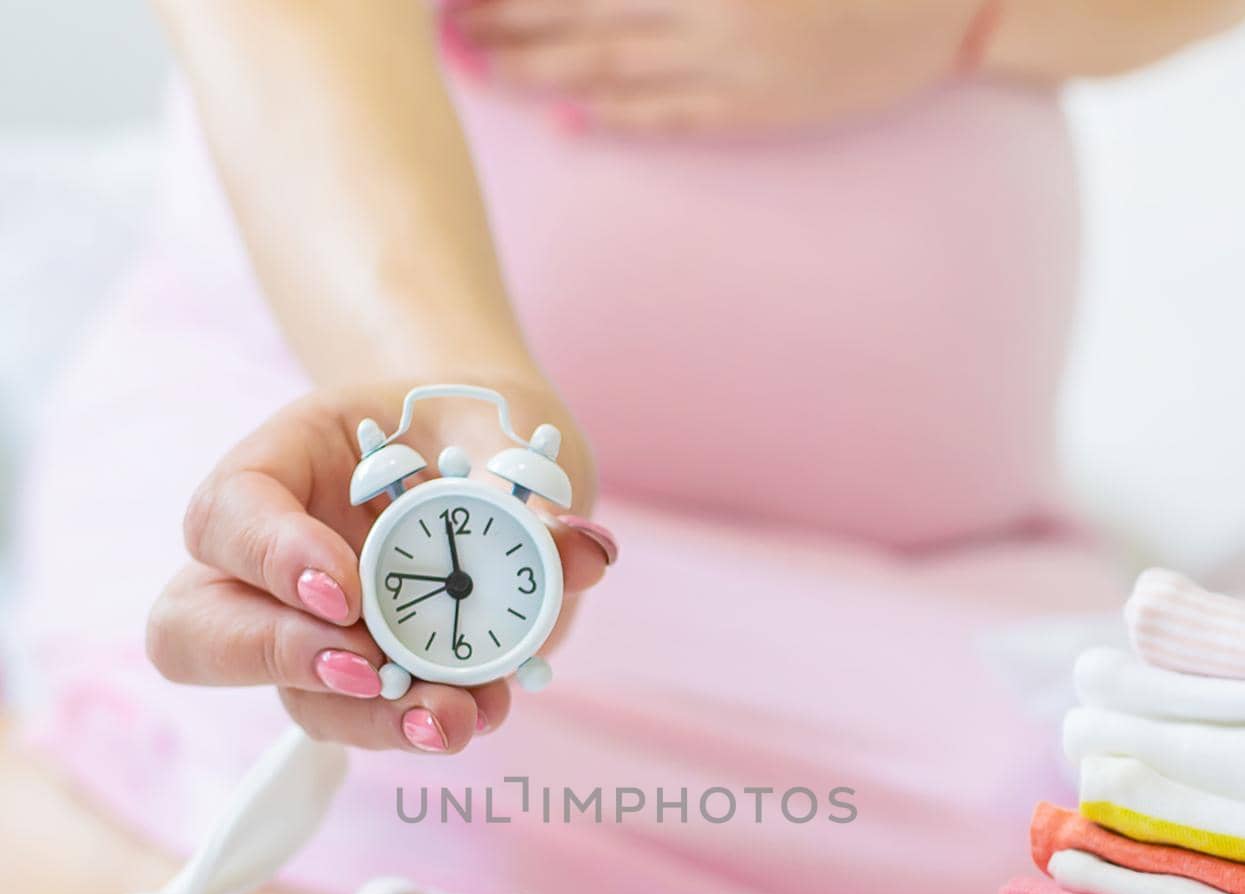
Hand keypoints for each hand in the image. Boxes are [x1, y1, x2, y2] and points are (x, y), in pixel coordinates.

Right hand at [147, 377, 611, 752]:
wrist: (494, 467)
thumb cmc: (473, 431)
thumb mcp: (502, 434)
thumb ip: (530, 487)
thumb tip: (582, 550)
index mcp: (281, 466)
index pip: (229, 513)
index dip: (273, 558)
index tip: (346, 591)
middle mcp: (264, 561)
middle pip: (196, 629)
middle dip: (277, 658)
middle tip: (366, 669)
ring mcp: (301, 633)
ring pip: (287, 698)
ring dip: (369, 718)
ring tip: (450, 717)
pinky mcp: (352, 684)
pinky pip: (357, 722)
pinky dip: (414, 725)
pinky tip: (477, 712)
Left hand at [451, 0, 984, 134]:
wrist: (954, 3)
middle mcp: (717, 8)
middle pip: (589, 16)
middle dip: (512, 21)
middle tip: (449, 28)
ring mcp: (737, 64)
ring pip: (618, 70)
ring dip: (545, 73)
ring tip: (483, 70)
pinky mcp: (759, 108)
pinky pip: (674, 118)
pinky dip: (618, 121)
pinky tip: (568, 126)